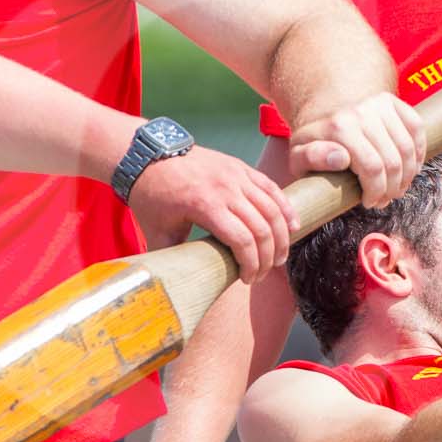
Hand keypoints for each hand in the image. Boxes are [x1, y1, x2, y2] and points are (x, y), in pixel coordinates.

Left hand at [128, 147, 292, 280]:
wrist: (148, 154)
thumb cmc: (151, 193)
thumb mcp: (157, 230)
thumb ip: (171, 258)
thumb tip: (177, 286)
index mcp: (205, 205)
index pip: (242, 241)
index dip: (251, 265)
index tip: (247, 279)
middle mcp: (226, 189)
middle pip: (262, 228)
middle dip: (268, 257)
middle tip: (263, 274)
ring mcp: (236, 175)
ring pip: (272, 208)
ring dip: (282, 236)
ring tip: (280, 257)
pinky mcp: (241, 167)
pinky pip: (272, 188)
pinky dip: (285, 208)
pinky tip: (293, 225)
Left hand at [285, 93, 425, 207]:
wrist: (320, 106)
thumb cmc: (311, 139)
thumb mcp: (299, 154)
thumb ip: (312, 159)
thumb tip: (341, 158)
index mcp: (340, 127)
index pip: (373, 168)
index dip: (376, 192)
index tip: (368, 203)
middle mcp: (362, 112)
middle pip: (393, 161)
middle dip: (392, 189)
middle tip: (384, 200)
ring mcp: (379, 104)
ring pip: (408, 148)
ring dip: (408, 175)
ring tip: (397, 189)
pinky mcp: (392, 101)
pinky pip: (417, 128)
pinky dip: (419, 152)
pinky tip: (411, 168)